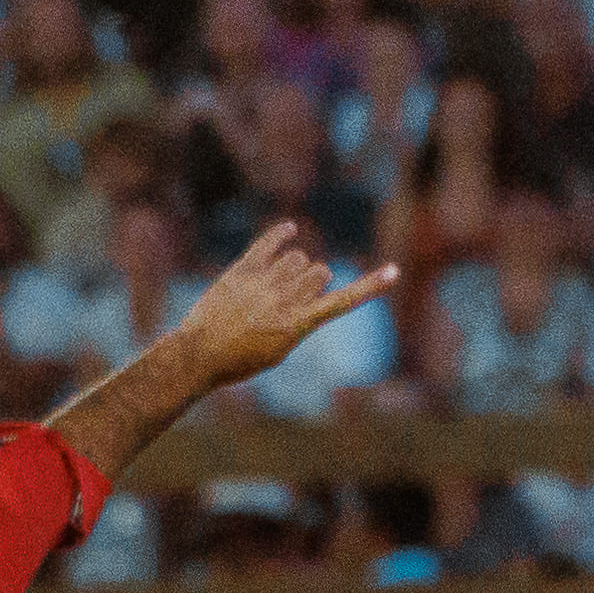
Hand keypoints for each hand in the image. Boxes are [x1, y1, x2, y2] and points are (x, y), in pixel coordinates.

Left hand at [167, 219, 398, 394]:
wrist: (198, 356)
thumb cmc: (238, 361)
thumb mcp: (277, 351)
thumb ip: (299, 321)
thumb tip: (312, 291)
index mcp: (299, 325)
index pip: (343, 301)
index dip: (371, 286)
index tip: (395, 271)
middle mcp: (286, 300)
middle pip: (319, 270)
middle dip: (313, 279)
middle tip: (291, 296)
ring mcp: (264, 283)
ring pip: (297, 257)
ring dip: (292, 265)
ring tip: (272, 285)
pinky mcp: (243, 271)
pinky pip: (269, 243)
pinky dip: (280, 234)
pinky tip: (288, 230)